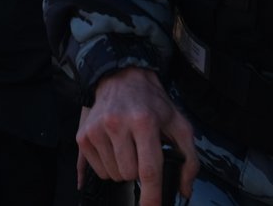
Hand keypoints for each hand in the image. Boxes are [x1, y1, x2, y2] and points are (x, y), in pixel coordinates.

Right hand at [76, 68, 197, 205]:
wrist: (121, 77)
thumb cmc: (151, 102)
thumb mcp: (178, 123)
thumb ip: (189, 158)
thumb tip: (185, 189)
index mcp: (144, 122)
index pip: (149, 170)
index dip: (152, 196)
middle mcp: (117, 124)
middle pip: (130, 175)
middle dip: (138, 171)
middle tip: (141, 151)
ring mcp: (97, 130)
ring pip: (113, 176)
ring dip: (123, 169)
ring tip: (127, 146)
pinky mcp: (83, 136)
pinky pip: (98, 170)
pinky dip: (108, 166)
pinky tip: (114, 147)